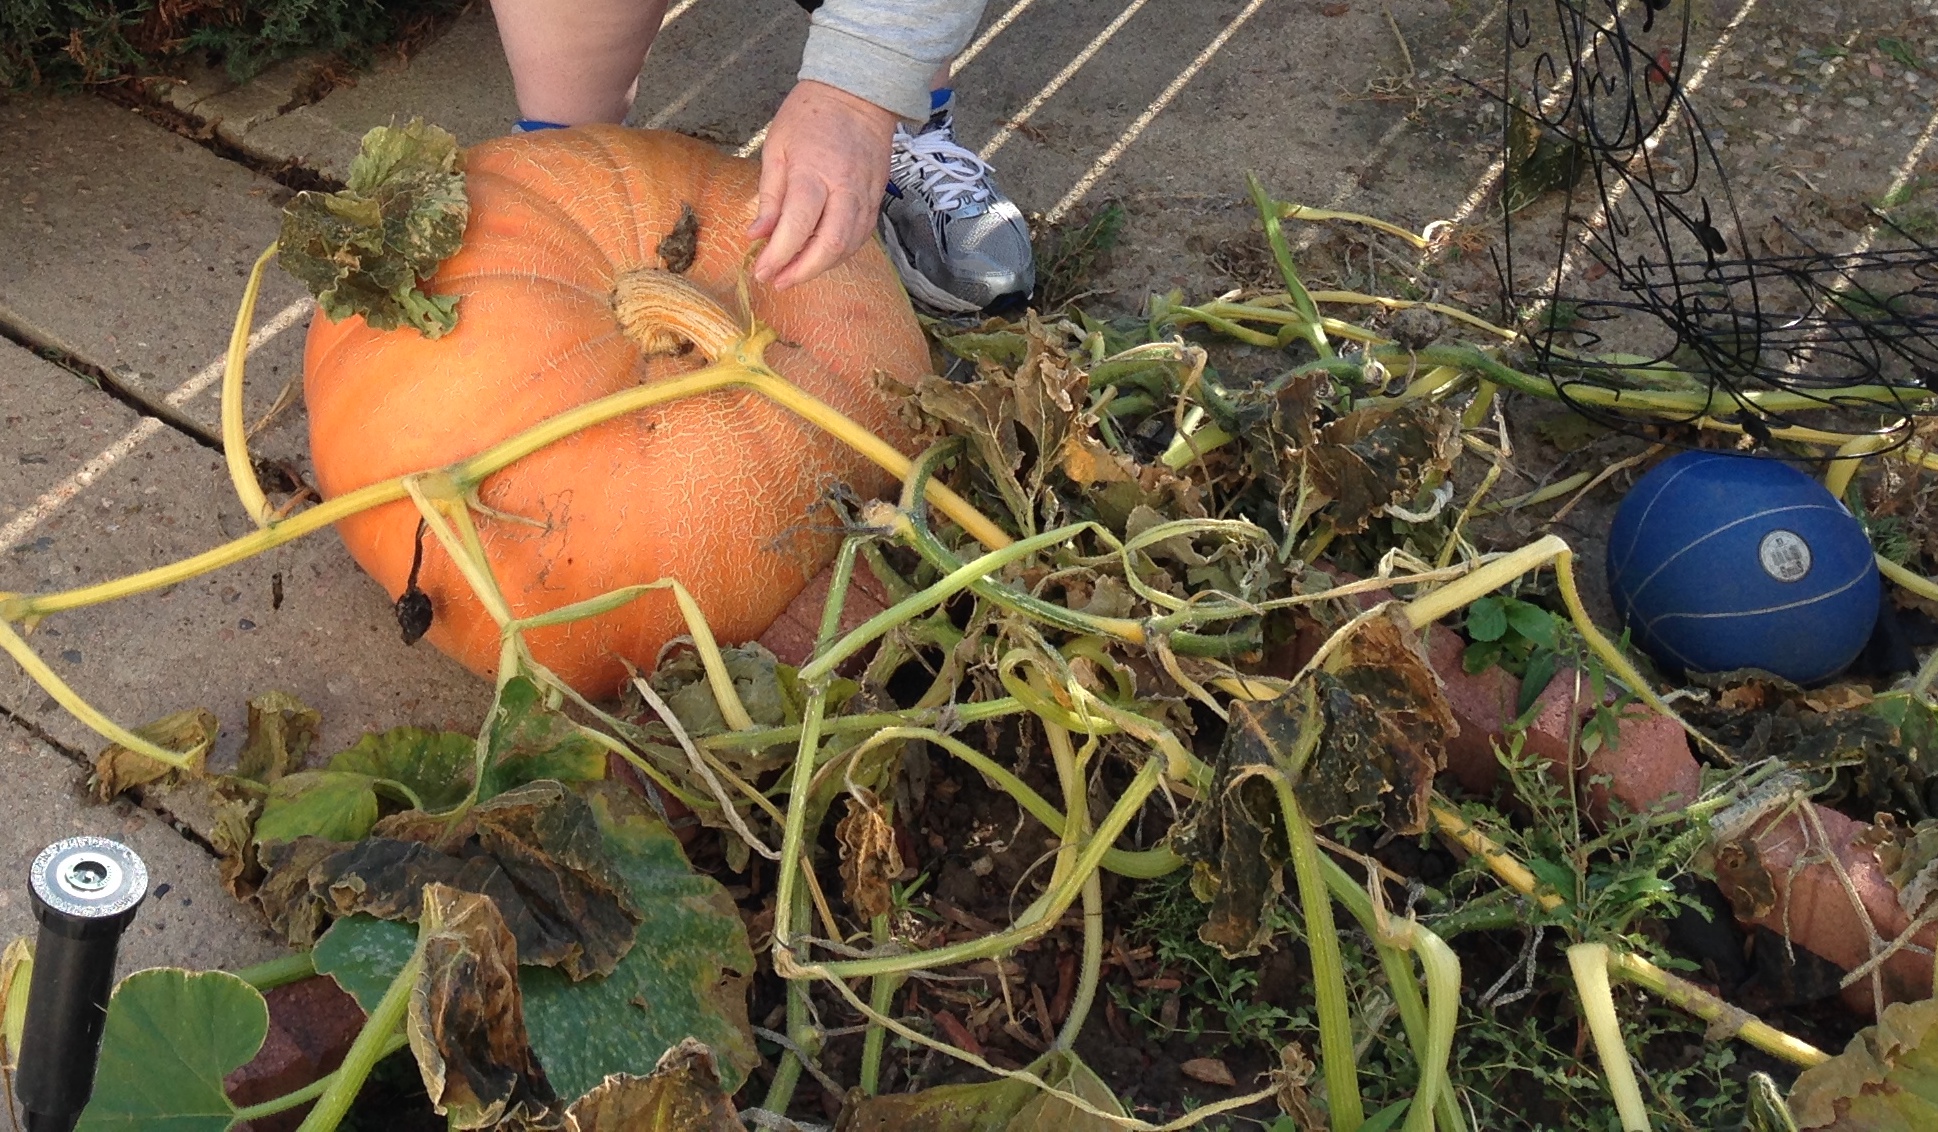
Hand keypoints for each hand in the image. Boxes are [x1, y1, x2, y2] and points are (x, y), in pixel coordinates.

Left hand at [748, 80, 897, 290]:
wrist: (858, 93)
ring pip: (849, 245)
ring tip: (795, 273)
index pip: (798, 225)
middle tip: (778, 281)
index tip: (761, 271)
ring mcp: (866, 195)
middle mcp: (845, 188)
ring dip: (822, 266)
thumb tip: (756, 235)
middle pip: (830, 244)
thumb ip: (770, 195)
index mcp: (814, 171)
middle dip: (803, 271)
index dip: (779, 254)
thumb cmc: (810, 115)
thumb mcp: (776, 147)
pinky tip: (820, 256)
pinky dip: (840, 253)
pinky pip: (861, 236)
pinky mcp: (877, 199)